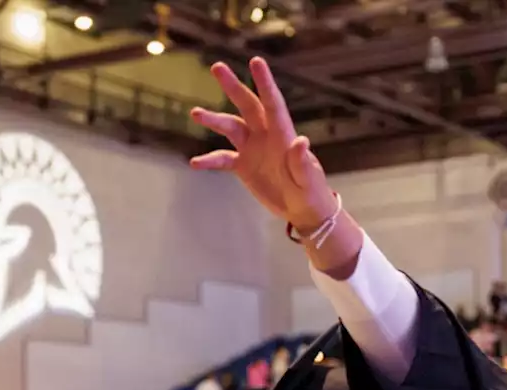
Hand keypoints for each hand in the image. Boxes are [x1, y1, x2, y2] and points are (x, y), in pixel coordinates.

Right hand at [189, 58, 335, 233]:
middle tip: (217, 67)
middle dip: (233, 86)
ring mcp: (253, 149)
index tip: (256, 61)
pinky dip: (209, 160)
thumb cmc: (311, 193)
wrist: (304, 211)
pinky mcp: (243, 165)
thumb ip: (302, 163)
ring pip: (230, 127)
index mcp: (283, 136)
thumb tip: (301, 141)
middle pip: (248, 106)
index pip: (273, 104)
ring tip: (195, 113)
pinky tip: (195, 163)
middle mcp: (266, 136)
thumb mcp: (308, 181)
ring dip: (213, 120)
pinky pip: (222, 158)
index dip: (265, 83)